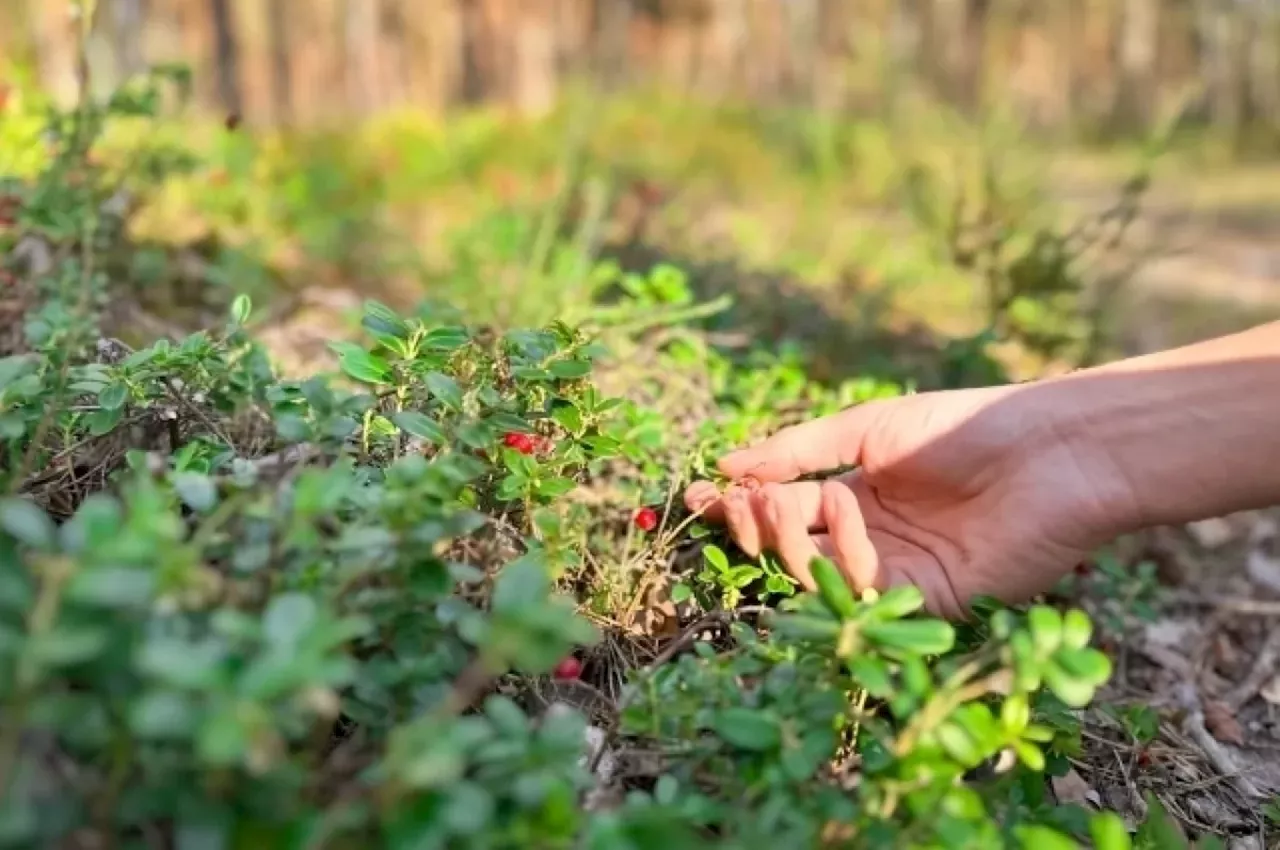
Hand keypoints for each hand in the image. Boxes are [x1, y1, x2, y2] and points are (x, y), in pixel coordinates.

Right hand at [684, 383, 1136, 618]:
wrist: (1049, 451)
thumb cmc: (963, 426)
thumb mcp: (867, 427)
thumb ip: (798, 450)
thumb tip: (726, 465)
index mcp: (855, 495)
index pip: (782, 508)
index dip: (738, 505)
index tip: (695, 493)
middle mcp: (868, 539)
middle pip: (788, 549)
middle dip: (750, 526)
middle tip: (736, 501)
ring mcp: (894, 573)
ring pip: (813, 578)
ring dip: (785, 539)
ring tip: (783, 500)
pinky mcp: (923, 603)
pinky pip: (859, 594)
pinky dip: (841, 555)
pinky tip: (850, 514)